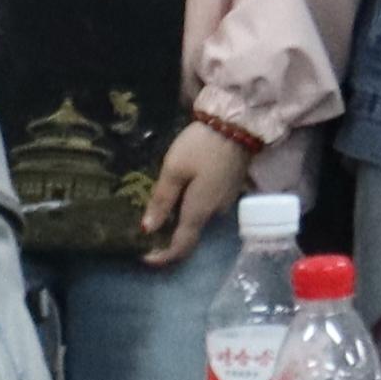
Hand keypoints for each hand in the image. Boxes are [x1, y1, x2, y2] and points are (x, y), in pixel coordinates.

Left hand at [138, 121, 260, 266]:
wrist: (238, 123)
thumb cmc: (201, 146)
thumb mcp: (174, 169)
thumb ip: (162, 200)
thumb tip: (148, 229)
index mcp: (198, 211)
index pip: (180, 247)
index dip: (161, 256)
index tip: (143, 255)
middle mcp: (214, 212)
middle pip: (189, 233)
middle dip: (168, 235)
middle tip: (146, 225)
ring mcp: (226, 200)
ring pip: (198, 217)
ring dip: (180, 217)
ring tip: (161, 204)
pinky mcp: (231, 187)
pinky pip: (207, 205)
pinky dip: (192, 204)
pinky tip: (182, 189)